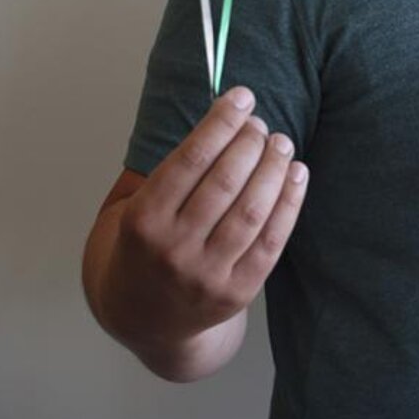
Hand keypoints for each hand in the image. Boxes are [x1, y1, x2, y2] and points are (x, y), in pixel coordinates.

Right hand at [102, 86, 308, 351]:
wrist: (141, 320)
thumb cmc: (138, 247)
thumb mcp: (122, 207)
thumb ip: (158, 165)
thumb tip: (213, 116)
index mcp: (142, 220)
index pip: (191, 159)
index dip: (222, 122)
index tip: (242, 97)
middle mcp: (173, 250)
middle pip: (226, 181)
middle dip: (250, 142)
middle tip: (260, 123)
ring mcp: (207, 275)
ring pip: (252, 209)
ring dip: (273, 166)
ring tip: (281, 142)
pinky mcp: (236, 292)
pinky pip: (272, 241)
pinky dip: (289, 202)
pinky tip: (296, 173)